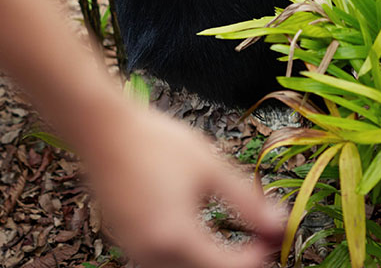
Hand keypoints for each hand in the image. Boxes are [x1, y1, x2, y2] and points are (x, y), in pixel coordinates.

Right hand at [0, 0, 282, 265]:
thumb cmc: (155, 140)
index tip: (272, 236)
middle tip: (256, 237)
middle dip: (234, 261)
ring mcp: (133, 247)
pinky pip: (160, 259)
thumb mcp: (210, 165)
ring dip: (208, 259)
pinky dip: (184, 252)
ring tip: (231, 235)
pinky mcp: (124, 238)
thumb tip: (280, 222)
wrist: (101, 126)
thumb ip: (248, 200)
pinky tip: (196, 228)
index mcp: (176, 237)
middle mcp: (151, 252)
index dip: (258, 257)